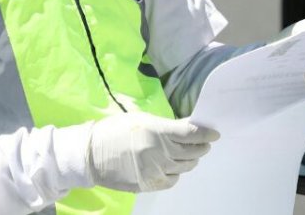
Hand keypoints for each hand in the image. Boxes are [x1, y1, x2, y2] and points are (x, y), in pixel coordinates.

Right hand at [87, 113, 218, 192]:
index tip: (214, 133)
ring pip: (185, 167)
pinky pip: (172, 180)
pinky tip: (174, 167)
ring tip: (191, 154)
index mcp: (157, 131)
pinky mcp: (148, 184)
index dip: (206, 134)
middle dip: (201, 146)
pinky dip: (177, 173)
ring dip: (191, 160)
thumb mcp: (142, 120)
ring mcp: (154, 170)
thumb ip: (167, 125)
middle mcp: (159, 152)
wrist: (90, 154)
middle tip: (204, 143)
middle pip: (192, 152)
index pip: (190, 134)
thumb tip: (188, 128)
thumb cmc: (115, 131)